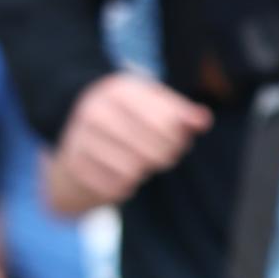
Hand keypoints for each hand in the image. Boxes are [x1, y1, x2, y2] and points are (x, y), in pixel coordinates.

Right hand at [50, 71, 207, 211]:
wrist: (75, 134)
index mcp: (119, 91)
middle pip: (151, 150)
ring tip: (142, 162)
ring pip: (133, 170)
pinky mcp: (76, 165)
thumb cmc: (126, 117)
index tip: (179, 140)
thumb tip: (203, 120)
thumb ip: (180, 112)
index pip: (165, 122)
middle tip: (166, 156)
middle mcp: (96, 111)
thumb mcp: (150, 105)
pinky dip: (126, 185)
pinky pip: (115, 186)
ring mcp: (82, 138)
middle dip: (165, 156)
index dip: (178, 138)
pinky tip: (123, 174)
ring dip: (144, 171)